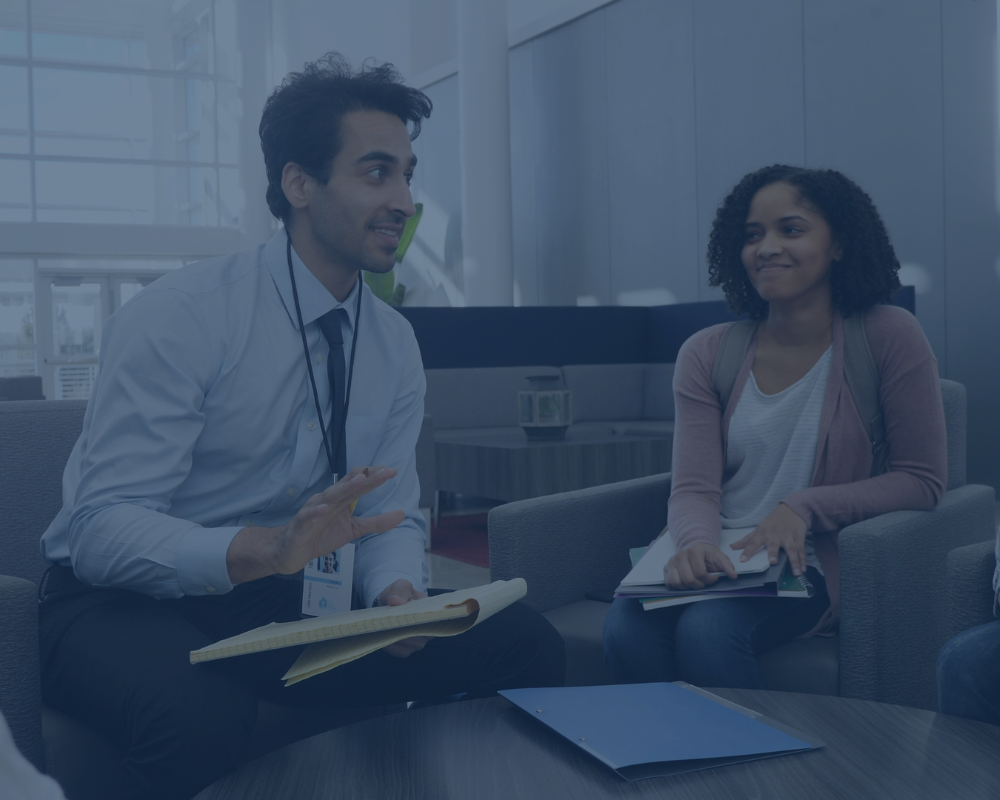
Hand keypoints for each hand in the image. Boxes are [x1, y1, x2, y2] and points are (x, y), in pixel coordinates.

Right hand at [226, 466, 404, 583]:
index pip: (358, 482)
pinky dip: (316, 512)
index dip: (374, 476)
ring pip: (329, 496)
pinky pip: (308, 516)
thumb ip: (376, 522)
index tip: (391, 471)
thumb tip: (402, 514)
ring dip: (344, 487)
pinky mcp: (300, 525)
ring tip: (360, 480)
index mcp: (341, 500)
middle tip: (386, 472)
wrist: (291, 552)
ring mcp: (313, 511)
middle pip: (348, 485)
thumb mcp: (353, 530)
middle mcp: (328, 500)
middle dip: (367, 478)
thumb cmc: (322, 535)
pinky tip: (325, 509)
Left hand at [375, 579, 430, 657]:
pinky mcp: (406, 650)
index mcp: (432, 612)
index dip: (417, 620)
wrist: (390, 604)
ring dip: (395, 636)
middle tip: (389, 621)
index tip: (403, 615)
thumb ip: (400, 591)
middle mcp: (429, 630)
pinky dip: (389, 644)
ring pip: (408, 644)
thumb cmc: (399, 594)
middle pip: (418, 636)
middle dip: (403, 629)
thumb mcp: (401, 586)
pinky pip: (398, 650)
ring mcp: (419, 642)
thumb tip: (395, 601)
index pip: (430, 621)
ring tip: (384, 626)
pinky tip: (383, 634)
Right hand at [664, 542, 737, 589]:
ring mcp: (671, 561)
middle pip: (688, 580)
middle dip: (699, 585)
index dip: (710, 580)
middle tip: (704, 582)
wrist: (695, 547)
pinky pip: (669, 583)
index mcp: (693, 550)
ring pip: (677, 583)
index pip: (700, 573)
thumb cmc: (707, 554)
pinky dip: (678, 587)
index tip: (714, 577)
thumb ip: (727, 566)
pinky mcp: (666, 568)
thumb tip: (733, 576)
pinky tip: (686, 583)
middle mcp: (680, 554)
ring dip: (688, 587)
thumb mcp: (720, 557)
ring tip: (695, 582)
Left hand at [730, 503, 807, 576]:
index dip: (747, 551)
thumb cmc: (773, 522)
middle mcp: (775, 535)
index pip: (753, 543)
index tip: (743, 560)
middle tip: (772, 562)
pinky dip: (803, 560)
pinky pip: (801, 550)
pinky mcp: (799, 538)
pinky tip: (804, 569)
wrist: (792, 509)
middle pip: (774, 545)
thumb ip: (747, 539)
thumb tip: (732, 547)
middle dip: (773, 553)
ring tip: (796, 573)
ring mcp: (788, 537)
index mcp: (763, 533)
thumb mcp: (759, 528)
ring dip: (794, 561)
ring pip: (791, 550)